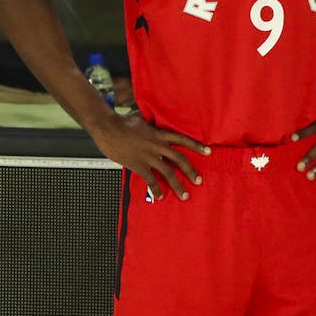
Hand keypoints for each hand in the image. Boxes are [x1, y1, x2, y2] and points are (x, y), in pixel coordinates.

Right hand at [88, 110, 209, 199]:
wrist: (107, 127)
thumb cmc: (122, 122)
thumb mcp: (142, 120)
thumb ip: (152, 125)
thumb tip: (155, 122)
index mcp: (159, 133)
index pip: (183, 139)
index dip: (196, 145)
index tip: (209, 151)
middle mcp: (157, 145)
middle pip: (179, 159)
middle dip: (191, 171)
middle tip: (198, 181)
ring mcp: (148, 156)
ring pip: (168, 172)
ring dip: (177, 185)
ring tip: (184, 195)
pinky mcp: (138, 164)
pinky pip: (150, 179)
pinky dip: (156, 189)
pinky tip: (161, 196)